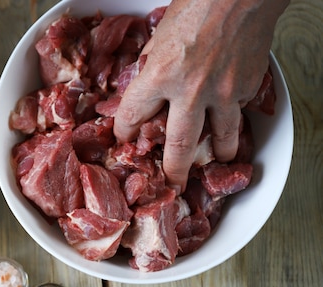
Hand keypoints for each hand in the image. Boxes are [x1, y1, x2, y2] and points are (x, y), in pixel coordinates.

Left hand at [113, 0, 288, 192]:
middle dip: (173, 171)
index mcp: (160, 75)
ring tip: (216, 159)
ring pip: (220, 138)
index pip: (133, 116)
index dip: (125, 131)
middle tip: (173, 184)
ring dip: (218, 153)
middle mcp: (190, 91)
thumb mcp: (160, 37)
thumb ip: (151, 67)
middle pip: (178, 146)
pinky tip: (229, 115)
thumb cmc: (198, 6)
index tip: (125, 138)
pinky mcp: (246, 88)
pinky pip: (237, 111)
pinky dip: (233, 116)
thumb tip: (146, 85)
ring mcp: (223, 93)